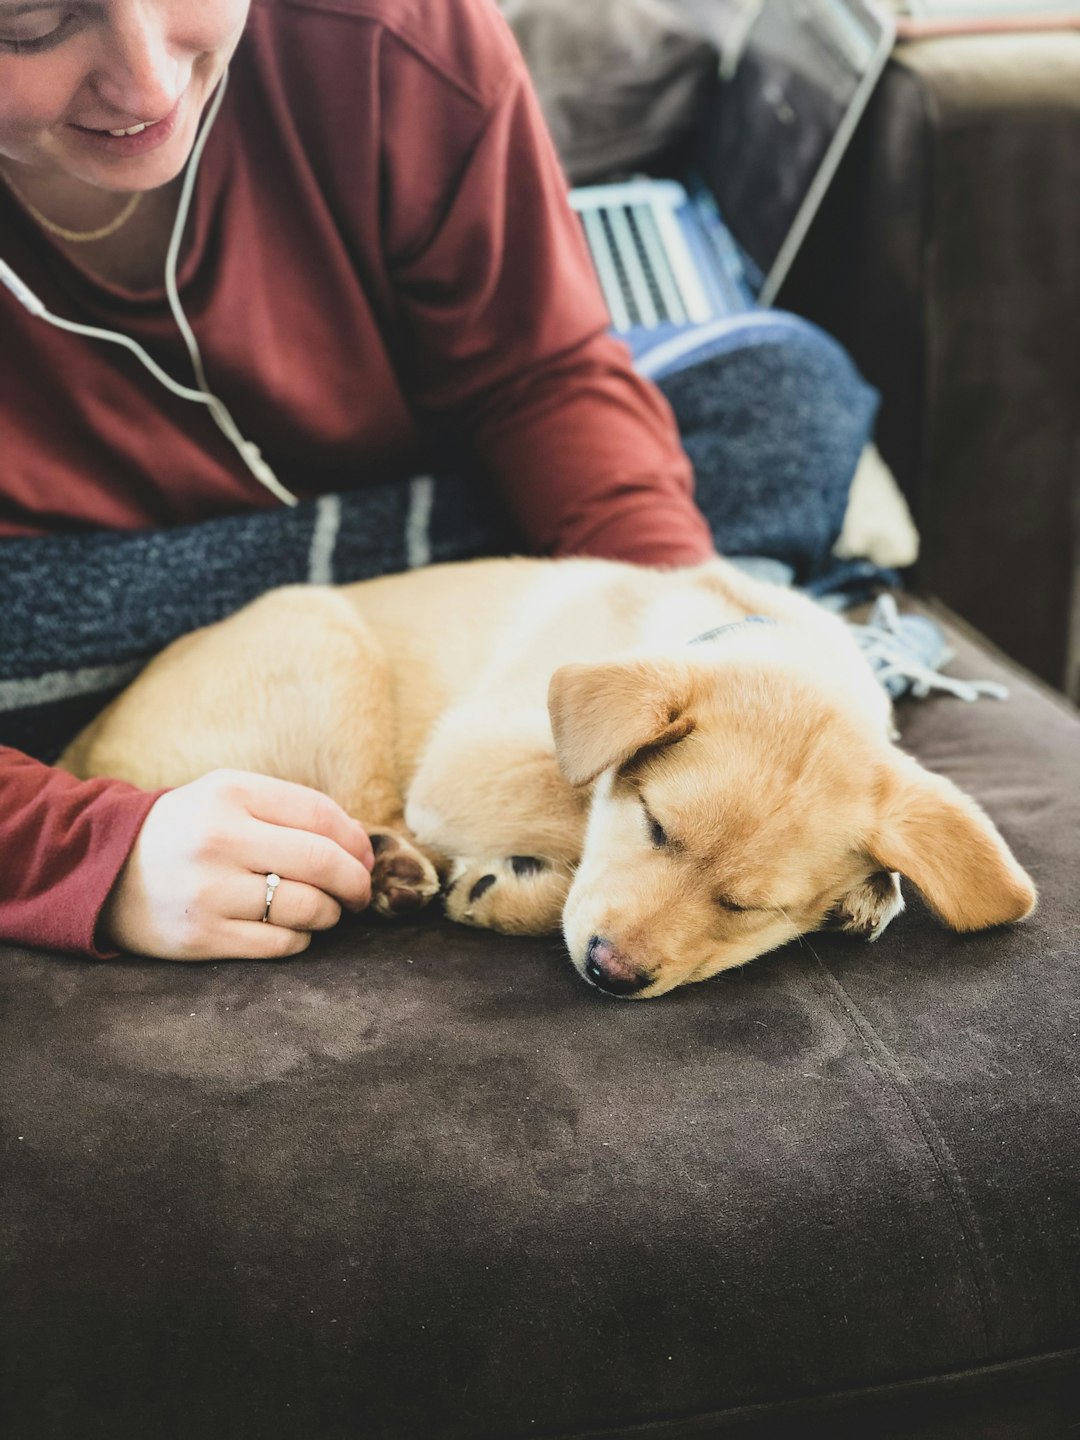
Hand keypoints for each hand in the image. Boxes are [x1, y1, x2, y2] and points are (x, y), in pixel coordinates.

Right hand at [99, 769, 374, 960]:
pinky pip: (281, 943)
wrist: (107, 868)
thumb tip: (361, 843)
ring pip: (307, 908)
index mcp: (231, 793)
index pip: (322, 815)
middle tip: (360, 893)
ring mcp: (208, 892)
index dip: (357, 840)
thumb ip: (291, 809)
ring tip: (325, 910)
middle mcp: (219, 840)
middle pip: (323, 863)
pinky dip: (301, 938)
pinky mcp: (201, 937)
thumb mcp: (230, 796)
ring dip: (330, 914)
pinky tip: (293, 929)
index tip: (364, 857)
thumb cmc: (189, 830)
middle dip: (356, 883)